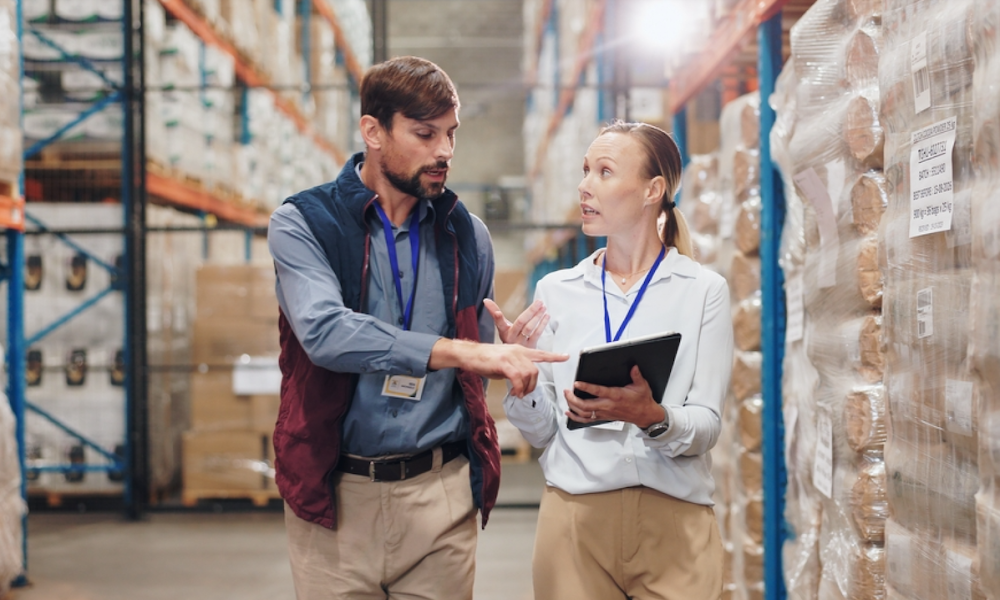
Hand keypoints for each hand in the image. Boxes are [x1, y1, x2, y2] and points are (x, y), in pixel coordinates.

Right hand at [429, 339, 568, 397]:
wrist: (470, 355)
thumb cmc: (486, 360)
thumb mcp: (505, 363)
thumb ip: (516, 369)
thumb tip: (522, 382)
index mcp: (520, 350)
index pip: (541, 353)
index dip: (554, 356)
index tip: (566, 357)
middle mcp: (518, 351)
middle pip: (535, 371)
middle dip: (532, 386)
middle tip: (523, 393)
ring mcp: (511, 356)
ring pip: (528, 375)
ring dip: (524, 389)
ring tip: (517, 393)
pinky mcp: (504, 362)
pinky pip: (518, 378)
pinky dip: (518, 388)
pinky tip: (514, 392)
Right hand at [483, 299, 549, 348]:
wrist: (513, 360)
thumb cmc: (508, 340)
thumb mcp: (502, 327)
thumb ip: (495, 313)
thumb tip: (486, 300)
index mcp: (504, 333)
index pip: (500, 323)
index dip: (497, 318)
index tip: (497, 313)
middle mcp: (511, 338)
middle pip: (520, 322)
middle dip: (530, 311)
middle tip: (539, 302)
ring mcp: (521, 343)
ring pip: (529, 328)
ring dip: (537, 316)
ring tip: (543, 307)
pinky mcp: (530, 347)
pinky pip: (536, 334)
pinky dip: (542, 324)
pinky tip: (546, 316)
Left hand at [565, 365, 664, 426]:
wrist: (644, 415)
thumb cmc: (642, 401)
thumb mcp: (642, 386)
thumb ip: (636, 375)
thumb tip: (634, 367)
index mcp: (616, 396)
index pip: (598, 391)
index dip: (586, 387)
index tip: (577, 383)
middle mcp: (608, 406)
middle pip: (586, 406)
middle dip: (573, 399)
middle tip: (567, 391)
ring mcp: (604, 413)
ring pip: (584, 413)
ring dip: (573, 406)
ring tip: (567, 397)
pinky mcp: (603, 417)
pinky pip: (587, 420)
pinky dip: (576, 417)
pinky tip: (569, 413)